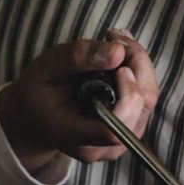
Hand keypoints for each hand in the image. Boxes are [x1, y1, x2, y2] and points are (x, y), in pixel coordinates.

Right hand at [0, 29, 159, 172]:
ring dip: (137, 65)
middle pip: (141, 106)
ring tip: (113, 42)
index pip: (117, 128)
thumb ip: (78, 58)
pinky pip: (145, 100)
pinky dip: (137, 73)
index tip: (117, 65)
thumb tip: (118, 51)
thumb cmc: (37, 93)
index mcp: (79, 138)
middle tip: (112, 36)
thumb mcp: (47, 68)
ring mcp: (120, 143)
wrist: (35, 118)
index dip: (128, 94)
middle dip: (135, 64)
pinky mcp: (129, 131)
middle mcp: (105, 148)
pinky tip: (118, 58)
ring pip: (148, 101)